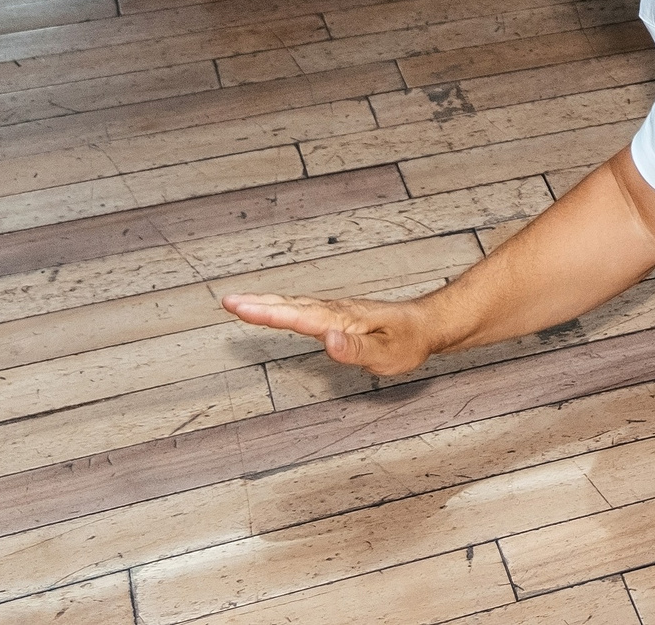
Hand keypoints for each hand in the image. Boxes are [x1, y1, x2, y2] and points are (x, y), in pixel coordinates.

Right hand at [221, 291, 437, 374]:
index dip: (268, 313)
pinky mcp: (337, 316)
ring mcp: (335, 312)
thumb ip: (356, 351)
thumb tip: (326, 341)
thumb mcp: (387, 354)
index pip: (298, 317)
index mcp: (342, 320)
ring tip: (238, 302)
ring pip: (295, 305)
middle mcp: (335, 312)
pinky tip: (273, 307)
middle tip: (227, 300)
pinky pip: (303, 309)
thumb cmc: (408, 342)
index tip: (240, 307)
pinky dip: (282, 306)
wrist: (427, 325)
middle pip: (290, 306)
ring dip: (266, 302)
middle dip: (257, 304)